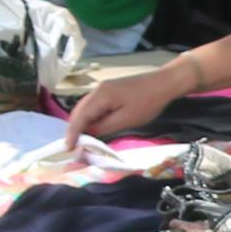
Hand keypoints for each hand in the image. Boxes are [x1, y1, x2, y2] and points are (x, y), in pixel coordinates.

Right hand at [64, 60, 192, 142]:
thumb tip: (87, 135)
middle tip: (72, 147)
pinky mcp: (109, 91)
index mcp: (100, 96)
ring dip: (80, 124)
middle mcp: (96, 91)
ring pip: (84, 109)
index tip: (68, 148)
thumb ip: (104, 127)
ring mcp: (102, 89)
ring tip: (79, 140)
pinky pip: (93, 106)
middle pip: (78, 112)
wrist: (163, 83)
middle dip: (73, 130)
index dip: (72, 134)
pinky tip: (92, 128)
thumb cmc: (148, 103)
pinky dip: (89, 118)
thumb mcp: (126, 120)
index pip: (79, 117)